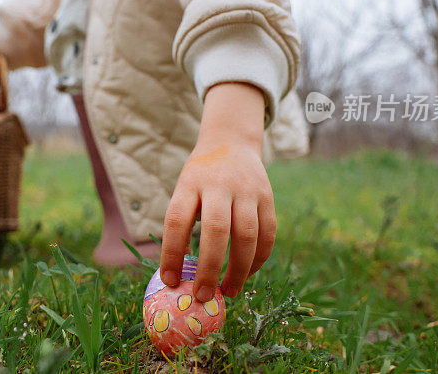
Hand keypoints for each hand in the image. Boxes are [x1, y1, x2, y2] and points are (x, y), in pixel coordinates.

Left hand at [159, 83, 275, 299]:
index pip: (177, 220)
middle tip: (203, 295)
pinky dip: (259, 259)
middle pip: (216, 230)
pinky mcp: (267, 197)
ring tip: (229, 291)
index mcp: (190, 183)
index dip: (171, 253)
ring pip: (247, 235)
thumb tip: (176, 274)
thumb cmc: (200, 177)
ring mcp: (247, 189)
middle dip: (210, 267)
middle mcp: (219, 184)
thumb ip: (180, 223)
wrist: (231, 141)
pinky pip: (267, 234)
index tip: (170, 281)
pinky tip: (247, 273)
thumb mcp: (183, 188)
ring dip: (239, 269)